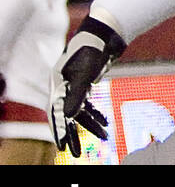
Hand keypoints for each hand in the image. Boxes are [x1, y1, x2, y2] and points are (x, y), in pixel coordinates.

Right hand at [49, 15, 122, 156]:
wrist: (103, 32)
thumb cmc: (92, 50)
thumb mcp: (85, 73)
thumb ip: (77, 94)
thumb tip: (71, 116)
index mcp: (58, 85)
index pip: (57, 114)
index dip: (59, 132)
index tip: (63, 147)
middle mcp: (63, 87)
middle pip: (67, 116)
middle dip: (73, 135)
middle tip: (76, 153)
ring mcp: (74, 86)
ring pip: (81, 111)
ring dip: (91, 125)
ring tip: (103, 137)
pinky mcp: (85, 84)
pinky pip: (88, 104)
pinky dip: (96, 114)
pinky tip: (105, 123)